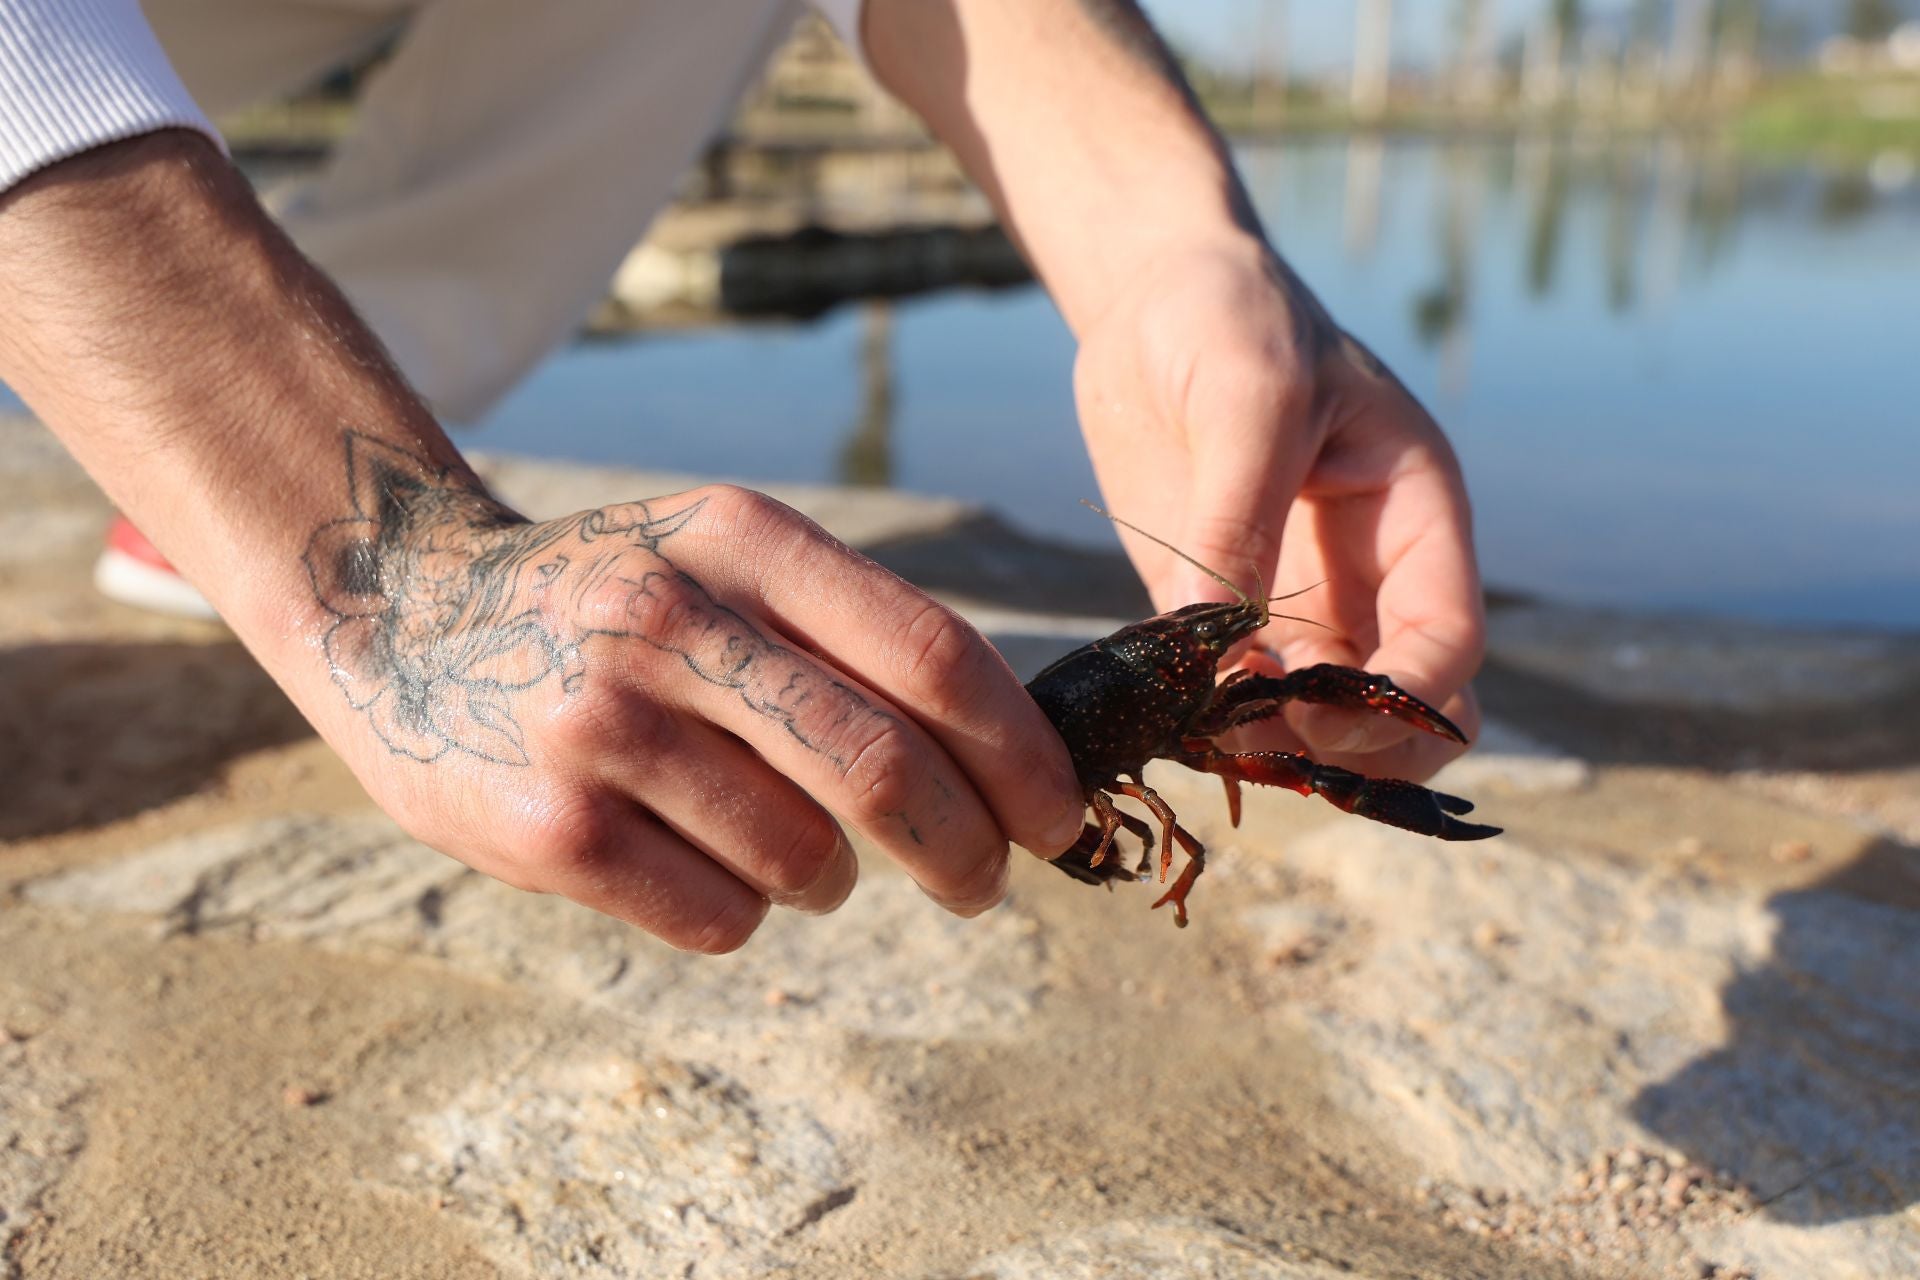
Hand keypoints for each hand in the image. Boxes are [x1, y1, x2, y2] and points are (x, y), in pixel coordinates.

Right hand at [303, 435, 1085, 950]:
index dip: (1020, 752)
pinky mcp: (548, 830)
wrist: (403, 614)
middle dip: (965, 848)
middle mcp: (668, 618)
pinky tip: (694, 861)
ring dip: (832, 879)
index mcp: (740, 538)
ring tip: (796, 851)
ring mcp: (601, 725)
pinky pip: (720, 918)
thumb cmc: (614, 598)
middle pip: (883, 768)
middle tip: (983, 883)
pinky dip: (744, 912)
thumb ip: (851, 632)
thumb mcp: (723, 558)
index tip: (1058, 815)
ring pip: (805, 860)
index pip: (932, 652)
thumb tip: (1013, 757)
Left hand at [1073, 236, 1485, 781]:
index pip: (1448, 641)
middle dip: (1357, 748)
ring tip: (1207, 734)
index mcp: (1415, 517)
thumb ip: (1242, 512)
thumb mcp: (1252, 394)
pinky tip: (1169, 714)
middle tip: (1269, 744)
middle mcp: (1368, 577)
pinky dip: (1211, 722)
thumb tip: (1220, 638)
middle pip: (1407, 709)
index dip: (1404, 697)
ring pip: (1325, 721)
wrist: (1154, 299)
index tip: (1323, 716)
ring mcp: (1295, 604)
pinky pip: (1234, 695)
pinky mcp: (1218, 614)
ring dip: (1280, 747)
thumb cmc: (1232, 318)